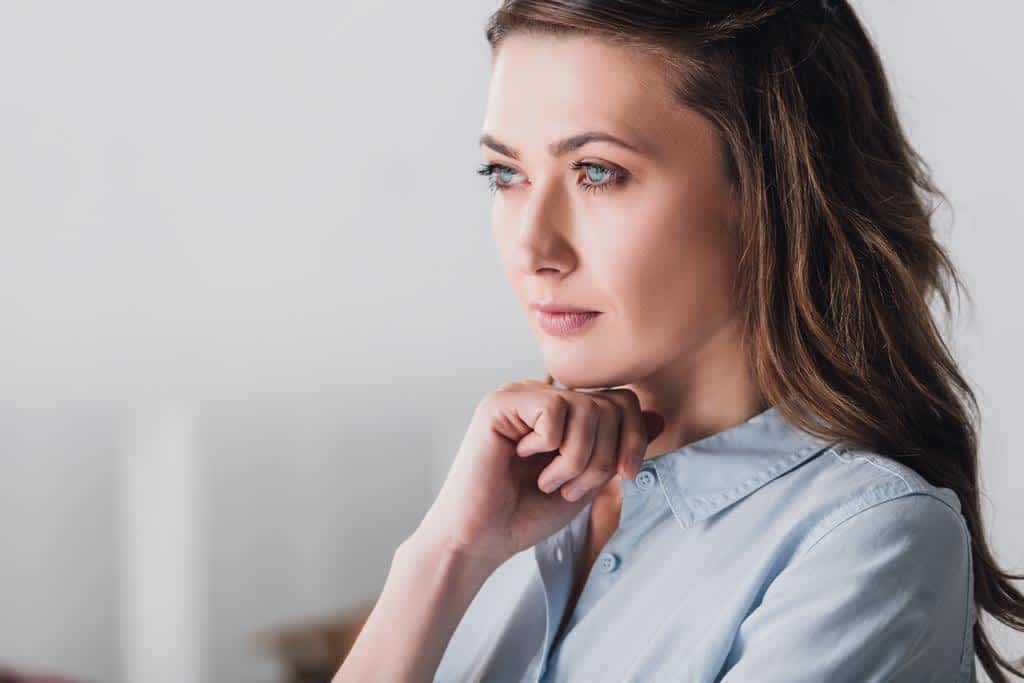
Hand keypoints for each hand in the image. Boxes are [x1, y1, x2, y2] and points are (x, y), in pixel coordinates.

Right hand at [413, 379, 664, 567]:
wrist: (481, 539)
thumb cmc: (526, 514)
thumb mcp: (588, 480)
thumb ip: (618, 448)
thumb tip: (658, 416)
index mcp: (564, 410)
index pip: (622, 401)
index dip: (634, 438)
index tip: (625, 477)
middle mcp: (543, 395)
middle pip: (611, 404)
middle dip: (605, 457)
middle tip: (573, 487)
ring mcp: (520, 395)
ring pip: (587, 408)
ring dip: (577, 459)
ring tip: (550, 482)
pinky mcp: (500, 403)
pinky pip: (554, 412)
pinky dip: (549, 449)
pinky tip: (522, 463)